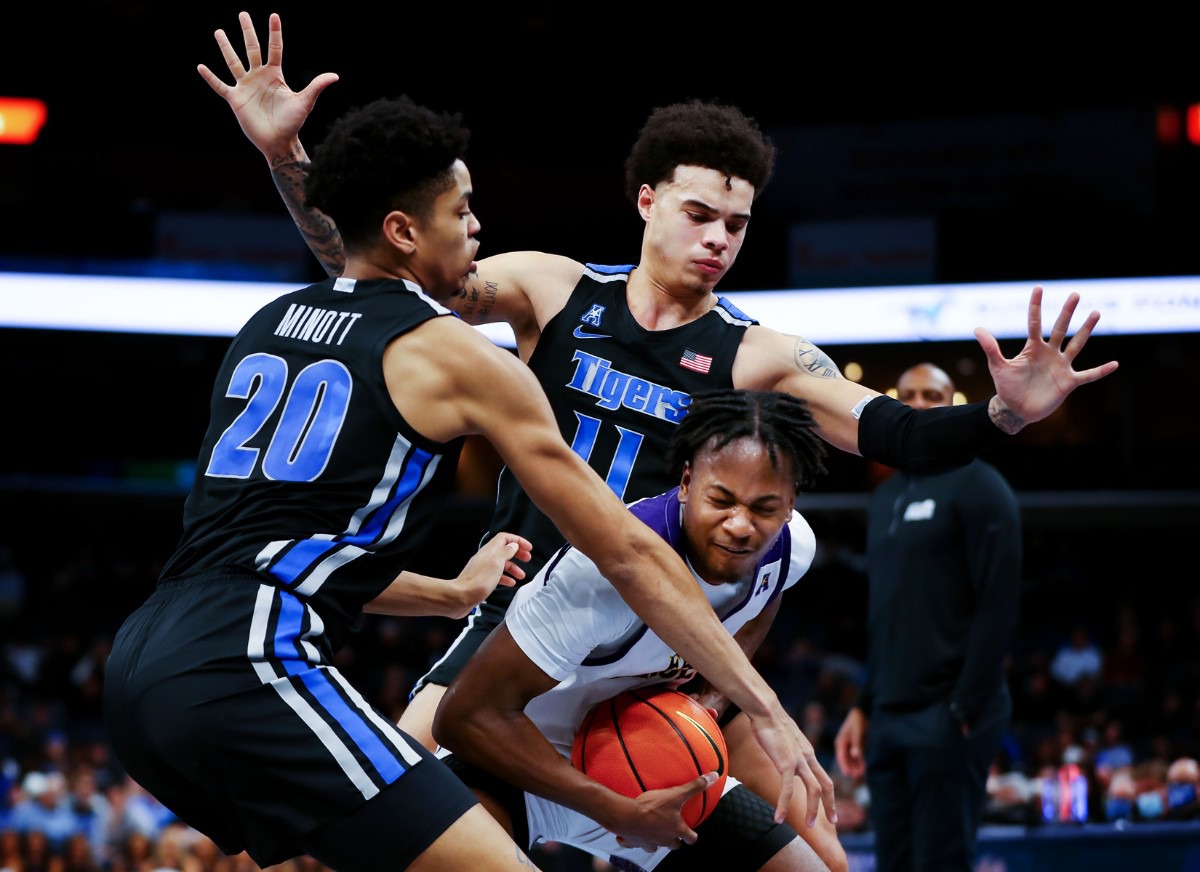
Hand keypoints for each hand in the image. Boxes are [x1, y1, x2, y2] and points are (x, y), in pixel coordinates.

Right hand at [196, 12, 338, 163]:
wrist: (279, 141)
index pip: (275, 48)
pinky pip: (220, 86)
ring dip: (226, 48)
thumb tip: (335, 76)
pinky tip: (200, 67)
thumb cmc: (293, 122)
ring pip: (233, 62)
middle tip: (243, 14)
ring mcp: (246, 86)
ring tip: (219, 32)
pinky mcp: (235, 99)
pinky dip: (210, 78)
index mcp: (275, 74)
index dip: (274, 32)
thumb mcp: (305, 102)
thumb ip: (316, 87)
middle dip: (247, 32)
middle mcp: (259, 76)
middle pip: (252, 49)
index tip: (273, 15)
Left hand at [450, 533, 531, 616]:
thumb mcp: (497, 562)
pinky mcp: (482, 580)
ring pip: (502, 564)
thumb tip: (513, 545)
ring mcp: (483, 568)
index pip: (505, 538)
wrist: (461, 597)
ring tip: (521, 574)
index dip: (517, 540)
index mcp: (489, 551)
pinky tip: (510, 582)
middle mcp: (486, 557)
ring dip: (513, 567)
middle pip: (504, 550)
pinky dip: (506, 577)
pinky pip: (497, 575)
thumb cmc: (478, 581)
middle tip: (527, 558)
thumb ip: (506, 552)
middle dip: (517, 553)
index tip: (528, 547)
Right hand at [611, 772, 715, 851]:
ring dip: (657, 840)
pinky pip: (636, 844)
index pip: (691, 838)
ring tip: (652, 829)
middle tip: (671, 829)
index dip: (692, 836)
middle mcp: (665, 839)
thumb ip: (695, 786)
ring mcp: (650, 843)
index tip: (691, 834)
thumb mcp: (676, 793)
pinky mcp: (635, 843)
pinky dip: (636, 840)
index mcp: (676, 829)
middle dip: (675, 839)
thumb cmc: (652, 807)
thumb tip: (713, 777)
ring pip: (656, 846)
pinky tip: (633, 832)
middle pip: (674, 845)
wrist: (628, 816)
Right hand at [747, 708, 836, 826]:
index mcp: (808, 753)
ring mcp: (799, 760)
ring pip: (814, 790)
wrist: (765, 710)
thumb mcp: (785, 741)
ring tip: (810, 825)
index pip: (823, 776)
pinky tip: (778, 818)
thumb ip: (788, 752)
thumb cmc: (770, 722)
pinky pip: (787, 789)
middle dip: (831, 805)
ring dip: (813, 810)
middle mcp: (808, 757)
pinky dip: (783, 805)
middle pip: (826, 785)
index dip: (828, 794)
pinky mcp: (786, 762)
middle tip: (834, 821)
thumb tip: (784, 760)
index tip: (830, 807)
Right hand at [833, 707, 865, 778]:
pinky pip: (857, 756)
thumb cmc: (858, 721)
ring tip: (862, 772)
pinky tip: (865, 767)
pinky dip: (860, 761)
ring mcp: (851, 745)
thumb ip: (857, 745)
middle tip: (857, 775)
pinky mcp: (857, 744)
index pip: (841, 757)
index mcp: (840, 742)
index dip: (844, 765)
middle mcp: (844, 745)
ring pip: (852, 759)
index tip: (848, 774)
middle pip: (846, 759)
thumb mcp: (857, 733)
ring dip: (856, 765)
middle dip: (851, 767)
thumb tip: (855, 756)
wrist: (864, 711)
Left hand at [974, 286, 1118, 432]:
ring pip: (1077, 344)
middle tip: (1075, 294)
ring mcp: (1061, 366)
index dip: (1036, 306)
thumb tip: (977, 329)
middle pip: (1060, 328)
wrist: (1015, 409)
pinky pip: (1088, 375)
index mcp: (1033, 348)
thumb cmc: (1006, 387)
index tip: (1038, 288)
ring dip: (1086, 330)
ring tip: (1095, 313)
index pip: (1035, 323)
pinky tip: (1115, 364)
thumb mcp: (998, 366)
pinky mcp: (1068, 382)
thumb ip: (991, 348)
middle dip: (1067, 312)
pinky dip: (1101, 371)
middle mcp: (1049, 353)